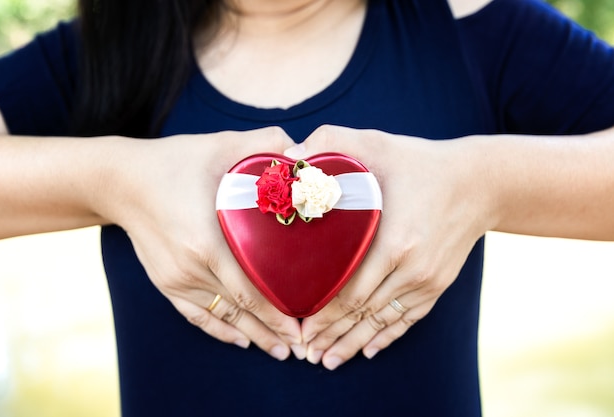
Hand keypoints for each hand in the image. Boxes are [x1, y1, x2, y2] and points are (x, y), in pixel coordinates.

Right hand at [95, 127, 303, 360]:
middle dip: (272, 332)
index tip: (303, 327)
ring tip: (279, 351)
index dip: (278, 313)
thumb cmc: (173, 162)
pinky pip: (196, 315)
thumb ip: (262, 143)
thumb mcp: (217, 146)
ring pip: (221, 317)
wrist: (120, 181)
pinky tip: (240, 340)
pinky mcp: (165, 283)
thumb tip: (301, 150)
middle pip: (239, 311)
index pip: (249, 290)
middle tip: (302, 348)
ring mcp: (174, 280)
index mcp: (204, 242)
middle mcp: (189, 269)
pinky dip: (219, 330)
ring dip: (251, 335)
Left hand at [285, 125, 492, 368]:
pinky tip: (367, 350)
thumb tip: (288, 155)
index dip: (323, 315)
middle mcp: (412, 269)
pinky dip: (386, 337)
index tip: (299, 327)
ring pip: (383, 322)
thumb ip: (330, 142)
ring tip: (327, 361)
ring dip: (354, 343)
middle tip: (304, 353)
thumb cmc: (420, 162)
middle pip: (363, 313)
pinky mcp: (438, 284)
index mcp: (394, 241)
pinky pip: (409, 319)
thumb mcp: (376, 143)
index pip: (350, 291)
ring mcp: (427, 280)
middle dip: (331, 335)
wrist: (479, 182)